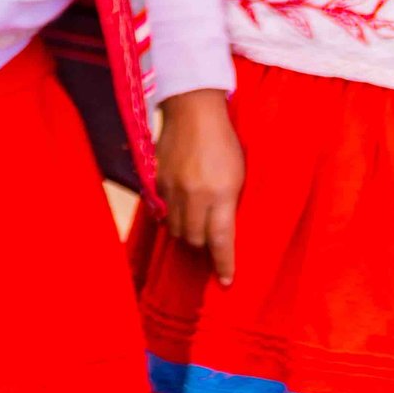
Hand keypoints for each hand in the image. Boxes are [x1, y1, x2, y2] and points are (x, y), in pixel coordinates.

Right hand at [156, 89, 242, 285]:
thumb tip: (221, 229)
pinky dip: (169, 214)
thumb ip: (228, 203)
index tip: (226, 282)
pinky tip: (177, 207)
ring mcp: (171, 188)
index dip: (223, 264)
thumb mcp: (238, 174)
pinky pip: (160, 208)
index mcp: (220, 194)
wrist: (193, 111)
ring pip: (173, 227)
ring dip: (184, 232)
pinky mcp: (155, 179)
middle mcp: (193, 195)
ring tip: (193, 226)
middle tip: (208, 247)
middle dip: (200, 247)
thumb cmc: (224, 141)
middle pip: (192, 238)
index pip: (221, 241)